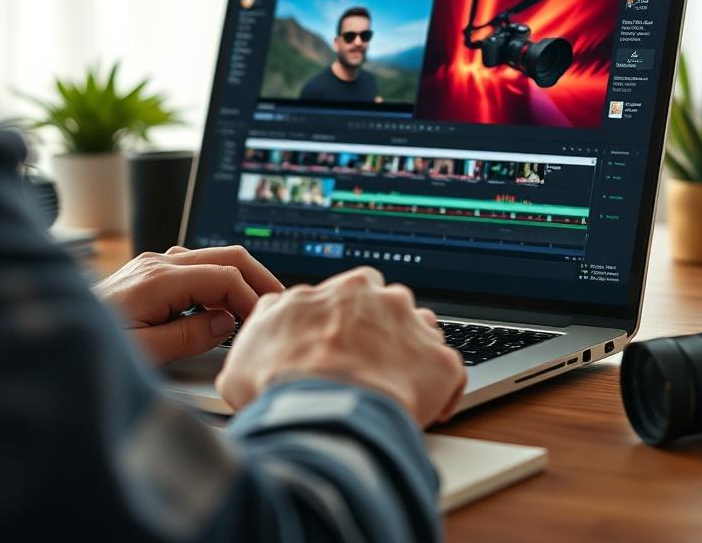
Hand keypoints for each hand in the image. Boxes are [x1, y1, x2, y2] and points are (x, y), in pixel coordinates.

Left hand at [93, 245, 283, 364]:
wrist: (47, 343)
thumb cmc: (88, 351)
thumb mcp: (145, 354)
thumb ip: (190, 336)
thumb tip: (225, 322)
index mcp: (158, 279)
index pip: (224, 275)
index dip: (251, 297)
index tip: (264, 322)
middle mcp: (156, 264)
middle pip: (225, 255)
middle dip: (257, 277)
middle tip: (279, 303)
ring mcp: (151, 265)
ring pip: (211, 257)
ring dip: (238, 277)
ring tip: (256, 304)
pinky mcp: (147, 275)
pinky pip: (194, 267)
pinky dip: (217, 279)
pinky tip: (222, 302)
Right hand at [216, 267, 465, 426]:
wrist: (320, 411)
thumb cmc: (281, 381)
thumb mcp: (250, 343)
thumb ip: (267, 324)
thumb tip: (267, 327)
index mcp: (341, 290)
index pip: (355, 293)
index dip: (349, 321)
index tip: (344, 343)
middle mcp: (383, 299)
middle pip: (394, 308)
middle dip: (386, 331)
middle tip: (370, 366)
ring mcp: (415, 328)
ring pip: (425, 334)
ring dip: (415, 356)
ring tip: (400, 388)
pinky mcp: (440, 363)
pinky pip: (451, 374)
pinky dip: (444, 392)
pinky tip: (430, 411)